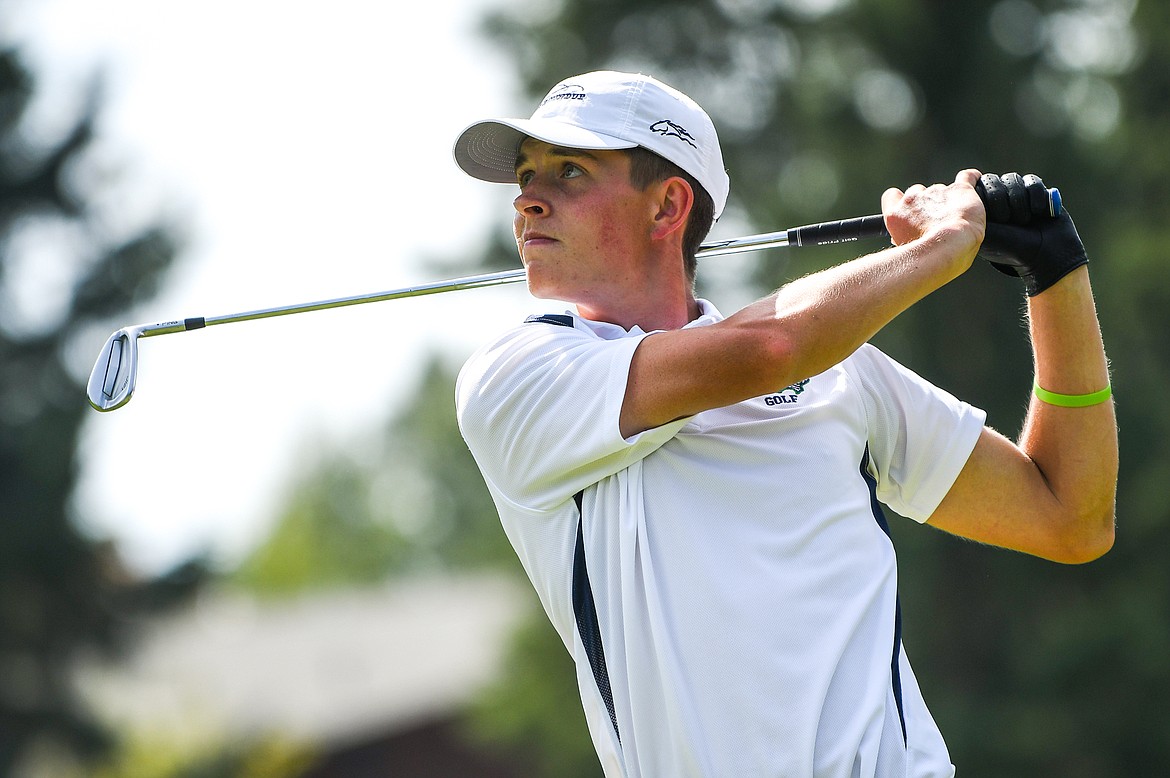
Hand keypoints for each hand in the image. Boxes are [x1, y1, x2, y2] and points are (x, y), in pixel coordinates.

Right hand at [881, 169, 985, 258]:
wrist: (948, 249)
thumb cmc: (928, 258)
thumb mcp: (905, 252)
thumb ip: (905, 238)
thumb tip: (907, 241)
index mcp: (895, 216)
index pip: (891, 196)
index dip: (902, 202)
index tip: (909, 211)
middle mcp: (913, 200)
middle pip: (917, 193)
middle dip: (926, 204)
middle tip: (937, 221)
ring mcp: (936, 192)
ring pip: (941, 190)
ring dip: (947, 200)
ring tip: (957, 217)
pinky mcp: (960, 189)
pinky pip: (967, 177)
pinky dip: (971, 179)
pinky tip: (975, 183)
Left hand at [976, 172, 1088, 295]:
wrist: (1044, 255)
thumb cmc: (1009, 247)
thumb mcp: (984, 231)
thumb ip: (970, 212)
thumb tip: (963, 189)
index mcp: (979, 209)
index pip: (976, 187)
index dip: (988, 199)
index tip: (996, 219)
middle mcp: (995, 200)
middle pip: (994, 181)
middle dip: (1004, 202)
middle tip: (1009, 221)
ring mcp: (1015, 195)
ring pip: (1012, 179)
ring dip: (1020, 202)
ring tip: (1024, 221)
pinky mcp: (1035, 192)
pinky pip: (1032, 182)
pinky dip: (1036, 198)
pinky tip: (1039, 213)